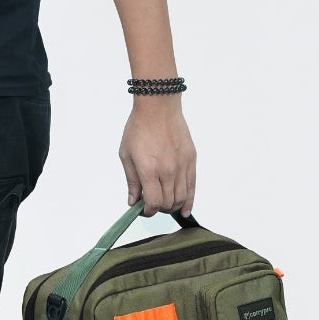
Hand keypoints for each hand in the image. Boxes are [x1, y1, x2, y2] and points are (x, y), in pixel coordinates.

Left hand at [119, 96, 195, 216]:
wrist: (158, 107)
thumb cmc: (139, 128)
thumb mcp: (126, 155)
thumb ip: (132, 180)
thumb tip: (133, 201)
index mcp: (149, 170)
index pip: (153, 203)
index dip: (147, 211)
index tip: (143, 210)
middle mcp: (167, 171)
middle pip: (168, 203)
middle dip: (158, 209)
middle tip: (151, 205)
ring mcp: (181, 166)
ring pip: (181, 198)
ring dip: (172, 206)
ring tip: (165, 204)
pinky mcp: (191, 160)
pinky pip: (192, 186)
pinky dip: (189, 201)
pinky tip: (184, 209)